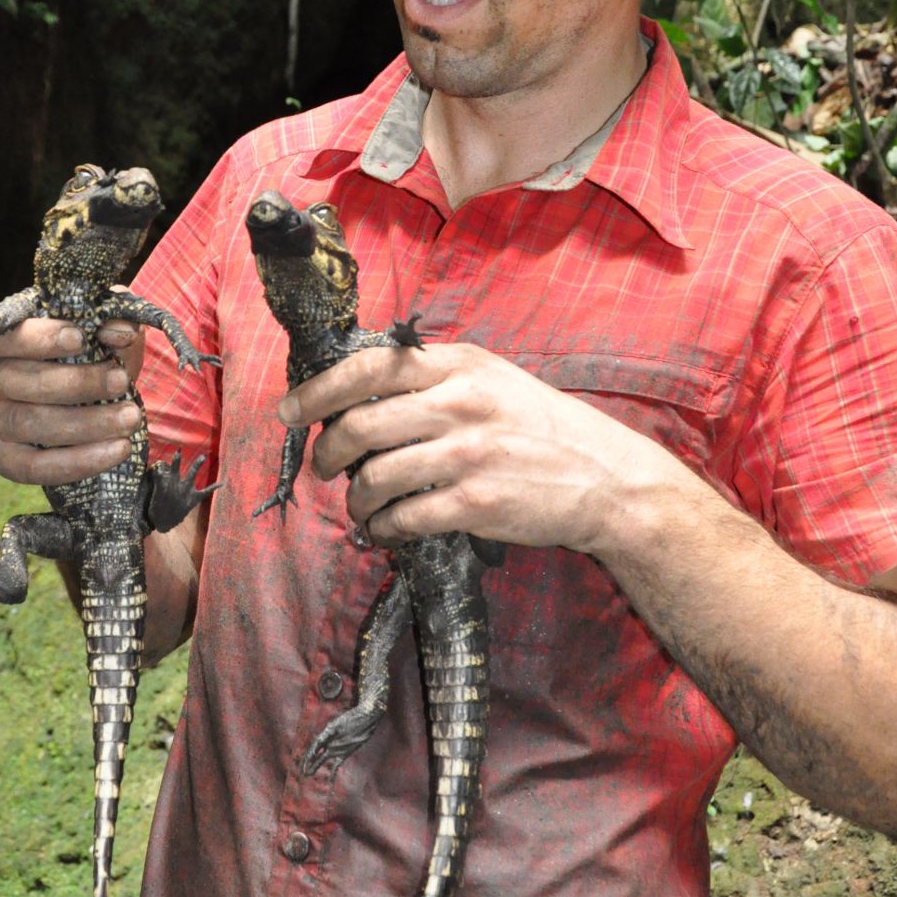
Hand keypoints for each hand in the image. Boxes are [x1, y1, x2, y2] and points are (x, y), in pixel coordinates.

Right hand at [0, 301, 144, 486]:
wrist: (86, 391)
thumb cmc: (87, 350)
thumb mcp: (100, 327)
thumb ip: (110, 322)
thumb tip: (122, 332)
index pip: (6, 334)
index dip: (40, 338)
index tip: (81, 338)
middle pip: (15, 381)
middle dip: (74, 383)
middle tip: (121, 381)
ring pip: (24, 424)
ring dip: (84, 424)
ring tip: (129, 418)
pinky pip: (31, 466)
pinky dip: (78, 461)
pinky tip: (116, 450)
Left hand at [278, 340, 665, 552]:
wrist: (607, 479)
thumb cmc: (542, 429)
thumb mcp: (492, 380)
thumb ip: (435, 379)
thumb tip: (361, 394)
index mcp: (459, 365)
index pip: (368, 367)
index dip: (317, 391)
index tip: (289, 411)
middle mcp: (459, 403)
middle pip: (358, 425)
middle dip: (326, 453)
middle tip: (324, 467)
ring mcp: (467, 454)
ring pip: (374, 477)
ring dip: (355, 499)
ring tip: (361, 506)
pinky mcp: (476, 502)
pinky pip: (402, 518)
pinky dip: (382, 529)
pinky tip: (386, 531)